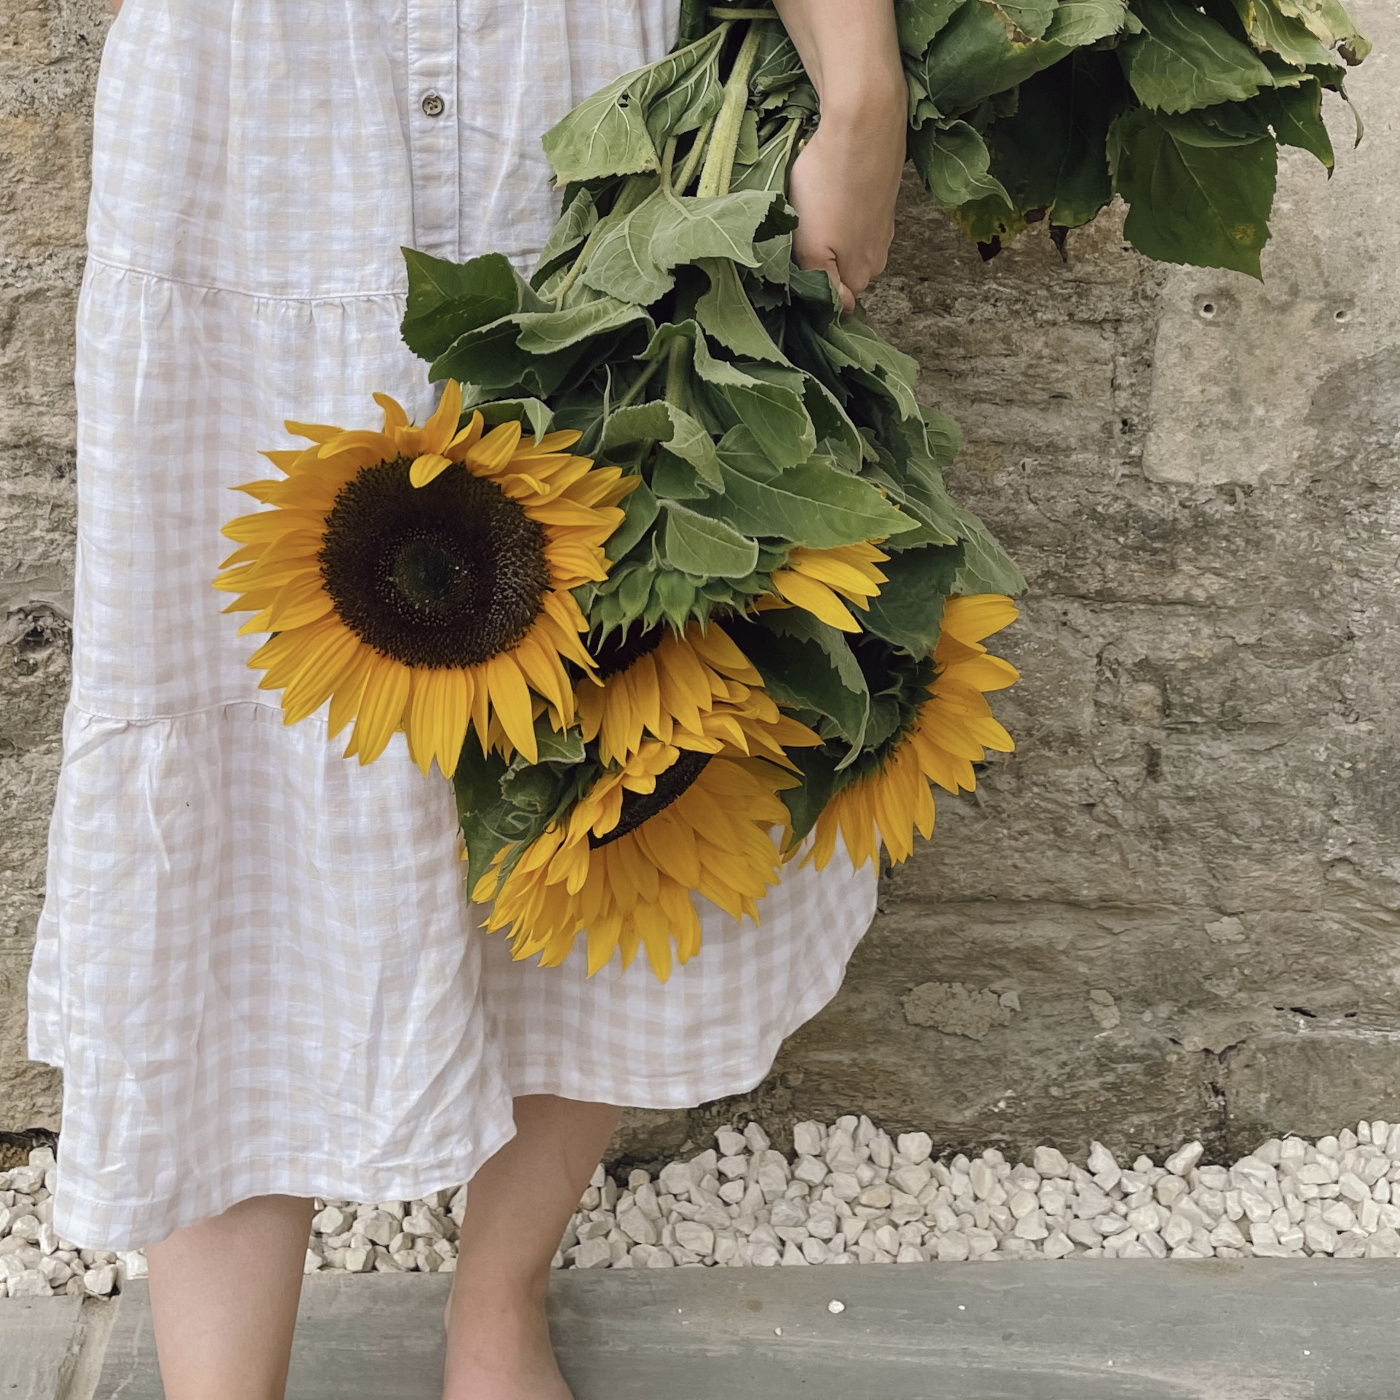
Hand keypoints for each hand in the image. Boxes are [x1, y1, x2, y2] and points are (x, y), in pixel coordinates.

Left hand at [787, 96, 906, 314]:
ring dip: (831, 241)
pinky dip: (842, 217)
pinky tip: (831, 199)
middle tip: (796, 242)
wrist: (863, 122)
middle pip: (841, 278)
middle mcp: (876, 261)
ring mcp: (882, 231)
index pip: (834, 303)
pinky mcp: (882, 203)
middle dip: (820, 267)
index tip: (792, 272)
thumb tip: (838, 311)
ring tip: (812, 218)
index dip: (812, 291)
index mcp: (859, 277)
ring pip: (848, 250)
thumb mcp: (812, 248)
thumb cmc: (828, 184)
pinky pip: (856, 224)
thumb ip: (823, 285)